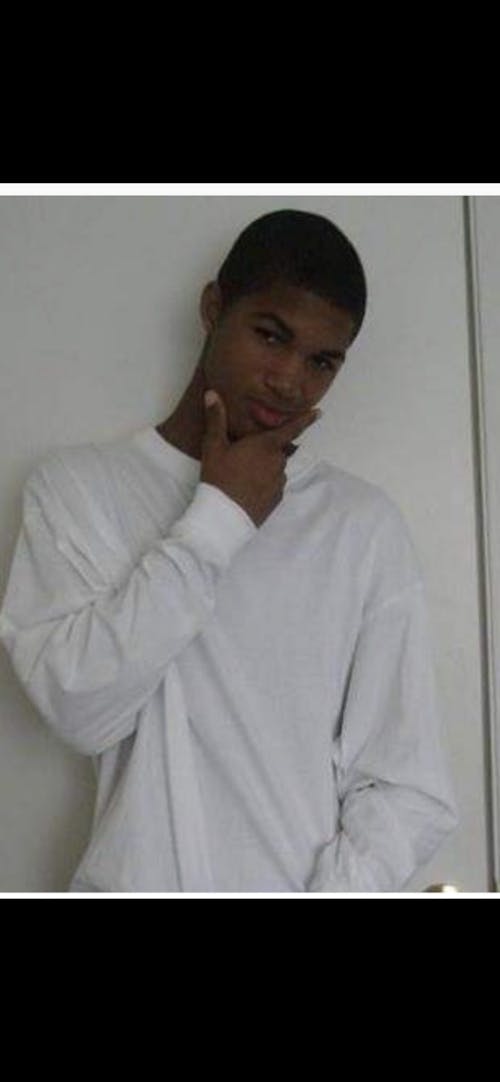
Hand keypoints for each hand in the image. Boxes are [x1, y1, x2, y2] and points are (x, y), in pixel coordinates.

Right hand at [200, 390, 319, 526]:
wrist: (224, 516)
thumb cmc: (219, 477)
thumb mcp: (213, 446)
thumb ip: (216, 419)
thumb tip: (212, 393)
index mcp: (266, 445)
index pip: (291, 429)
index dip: (305, 420)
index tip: (319, 412)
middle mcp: (278, 462)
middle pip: (277, 449)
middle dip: (264, 449)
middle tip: (243, 455)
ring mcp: (279, 482)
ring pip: (274, 468)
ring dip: (263, 467)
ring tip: (241, 475)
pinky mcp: (276, 499)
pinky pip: (273, 485)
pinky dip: (264, 484)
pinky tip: (247, 488)